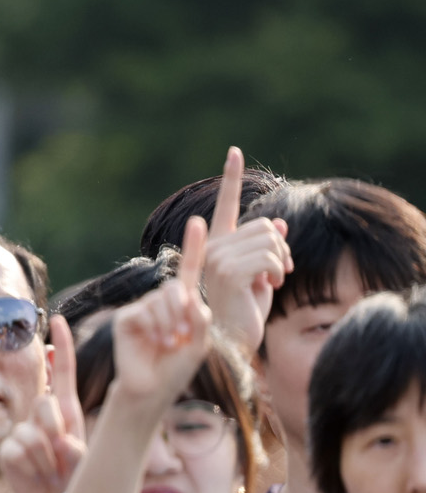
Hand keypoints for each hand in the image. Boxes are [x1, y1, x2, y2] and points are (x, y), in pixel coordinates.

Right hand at [0, 315, 86, 492]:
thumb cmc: (74, 477)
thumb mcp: (83, 460)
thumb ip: (76, 450)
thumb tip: (60, 441)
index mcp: (65, 410)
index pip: (63, 372)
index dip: (62, 346)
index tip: (59, 320)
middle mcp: (41, 415)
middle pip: (43, 403)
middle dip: (54, 430)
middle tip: (62, 455)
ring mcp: (21, 431)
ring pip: (31, 432)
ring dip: (46, 457)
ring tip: (51, 470)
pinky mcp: (7, 450)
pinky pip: (18, 450)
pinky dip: (31, 467)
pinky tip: (35, 475)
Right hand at [112, 215, 215, 412]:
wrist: (154, 389)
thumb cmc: (178, 367)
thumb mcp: (200, 341)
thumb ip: (199, 316)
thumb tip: (184, 295)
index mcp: (182, 304)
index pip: (190, 270)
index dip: (194, 246)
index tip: (198, 222)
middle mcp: (161, 301)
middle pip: (177, 288)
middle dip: (184, 312)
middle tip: (184, 337)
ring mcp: (142, 308)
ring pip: (163, 301)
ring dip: (171, 325)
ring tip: (169, 345)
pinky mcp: (126, 318)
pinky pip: (145, 312)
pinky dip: (156, 329)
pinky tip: (154, 344)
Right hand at [199, 146, 290, 357]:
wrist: (230, 340)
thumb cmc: (244, 311)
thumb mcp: (261, 275)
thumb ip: (267, 248)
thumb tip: (278, 221)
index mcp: (216, 243)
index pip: (226, 204)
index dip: (232, 177)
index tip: (234, 152)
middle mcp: (212, 246)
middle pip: (264, 226)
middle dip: (280, 248)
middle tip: (279, 273)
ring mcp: (217, 257)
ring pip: (270, 240)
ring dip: (280, 262)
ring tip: (271, 283)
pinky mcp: (228, 271)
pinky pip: (269, 256)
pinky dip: (278, 271)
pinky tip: (268, 287)